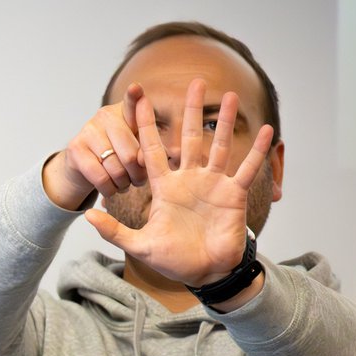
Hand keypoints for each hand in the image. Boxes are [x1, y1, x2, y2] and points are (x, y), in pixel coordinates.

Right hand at [42, 83, 147, 210]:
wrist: (84, 166)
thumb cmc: (119, 155)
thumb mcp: (137, 148)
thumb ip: (148, 150)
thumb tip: (143, 160)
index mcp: (125, 112)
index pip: (131, 103)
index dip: (134, 97)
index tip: (136, 88)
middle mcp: (105, 116)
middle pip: (130, 154)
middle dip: (138, 175)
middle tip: (138, 181)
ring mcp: (88, 130)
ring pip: (116, 169)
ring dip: (124, 184)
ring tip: (125, 185)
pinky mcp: (75, 148)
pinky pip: (99, 177)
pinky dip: (109, 189)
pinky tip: (111, 189)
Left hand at [83, 78, 272, 285]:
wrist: (204, 273)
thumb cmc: (173, 261)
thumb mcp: (139, 245)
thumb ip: (113, 231)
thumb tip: (86, 215)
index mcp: (165, 188)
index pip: (152, 149)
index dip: (146, 125)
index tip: (140, 99)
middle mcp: (189, 180)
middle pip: (188, 138)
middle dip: (192, 111)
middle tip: (196, 82)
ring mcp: (213, 185)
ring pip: (219, 146)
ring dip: (226, 121)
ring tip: (232, 95)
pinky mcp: (233, 195)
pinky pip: (247, 168)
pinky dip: (258, 151)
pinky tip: (268, 130)